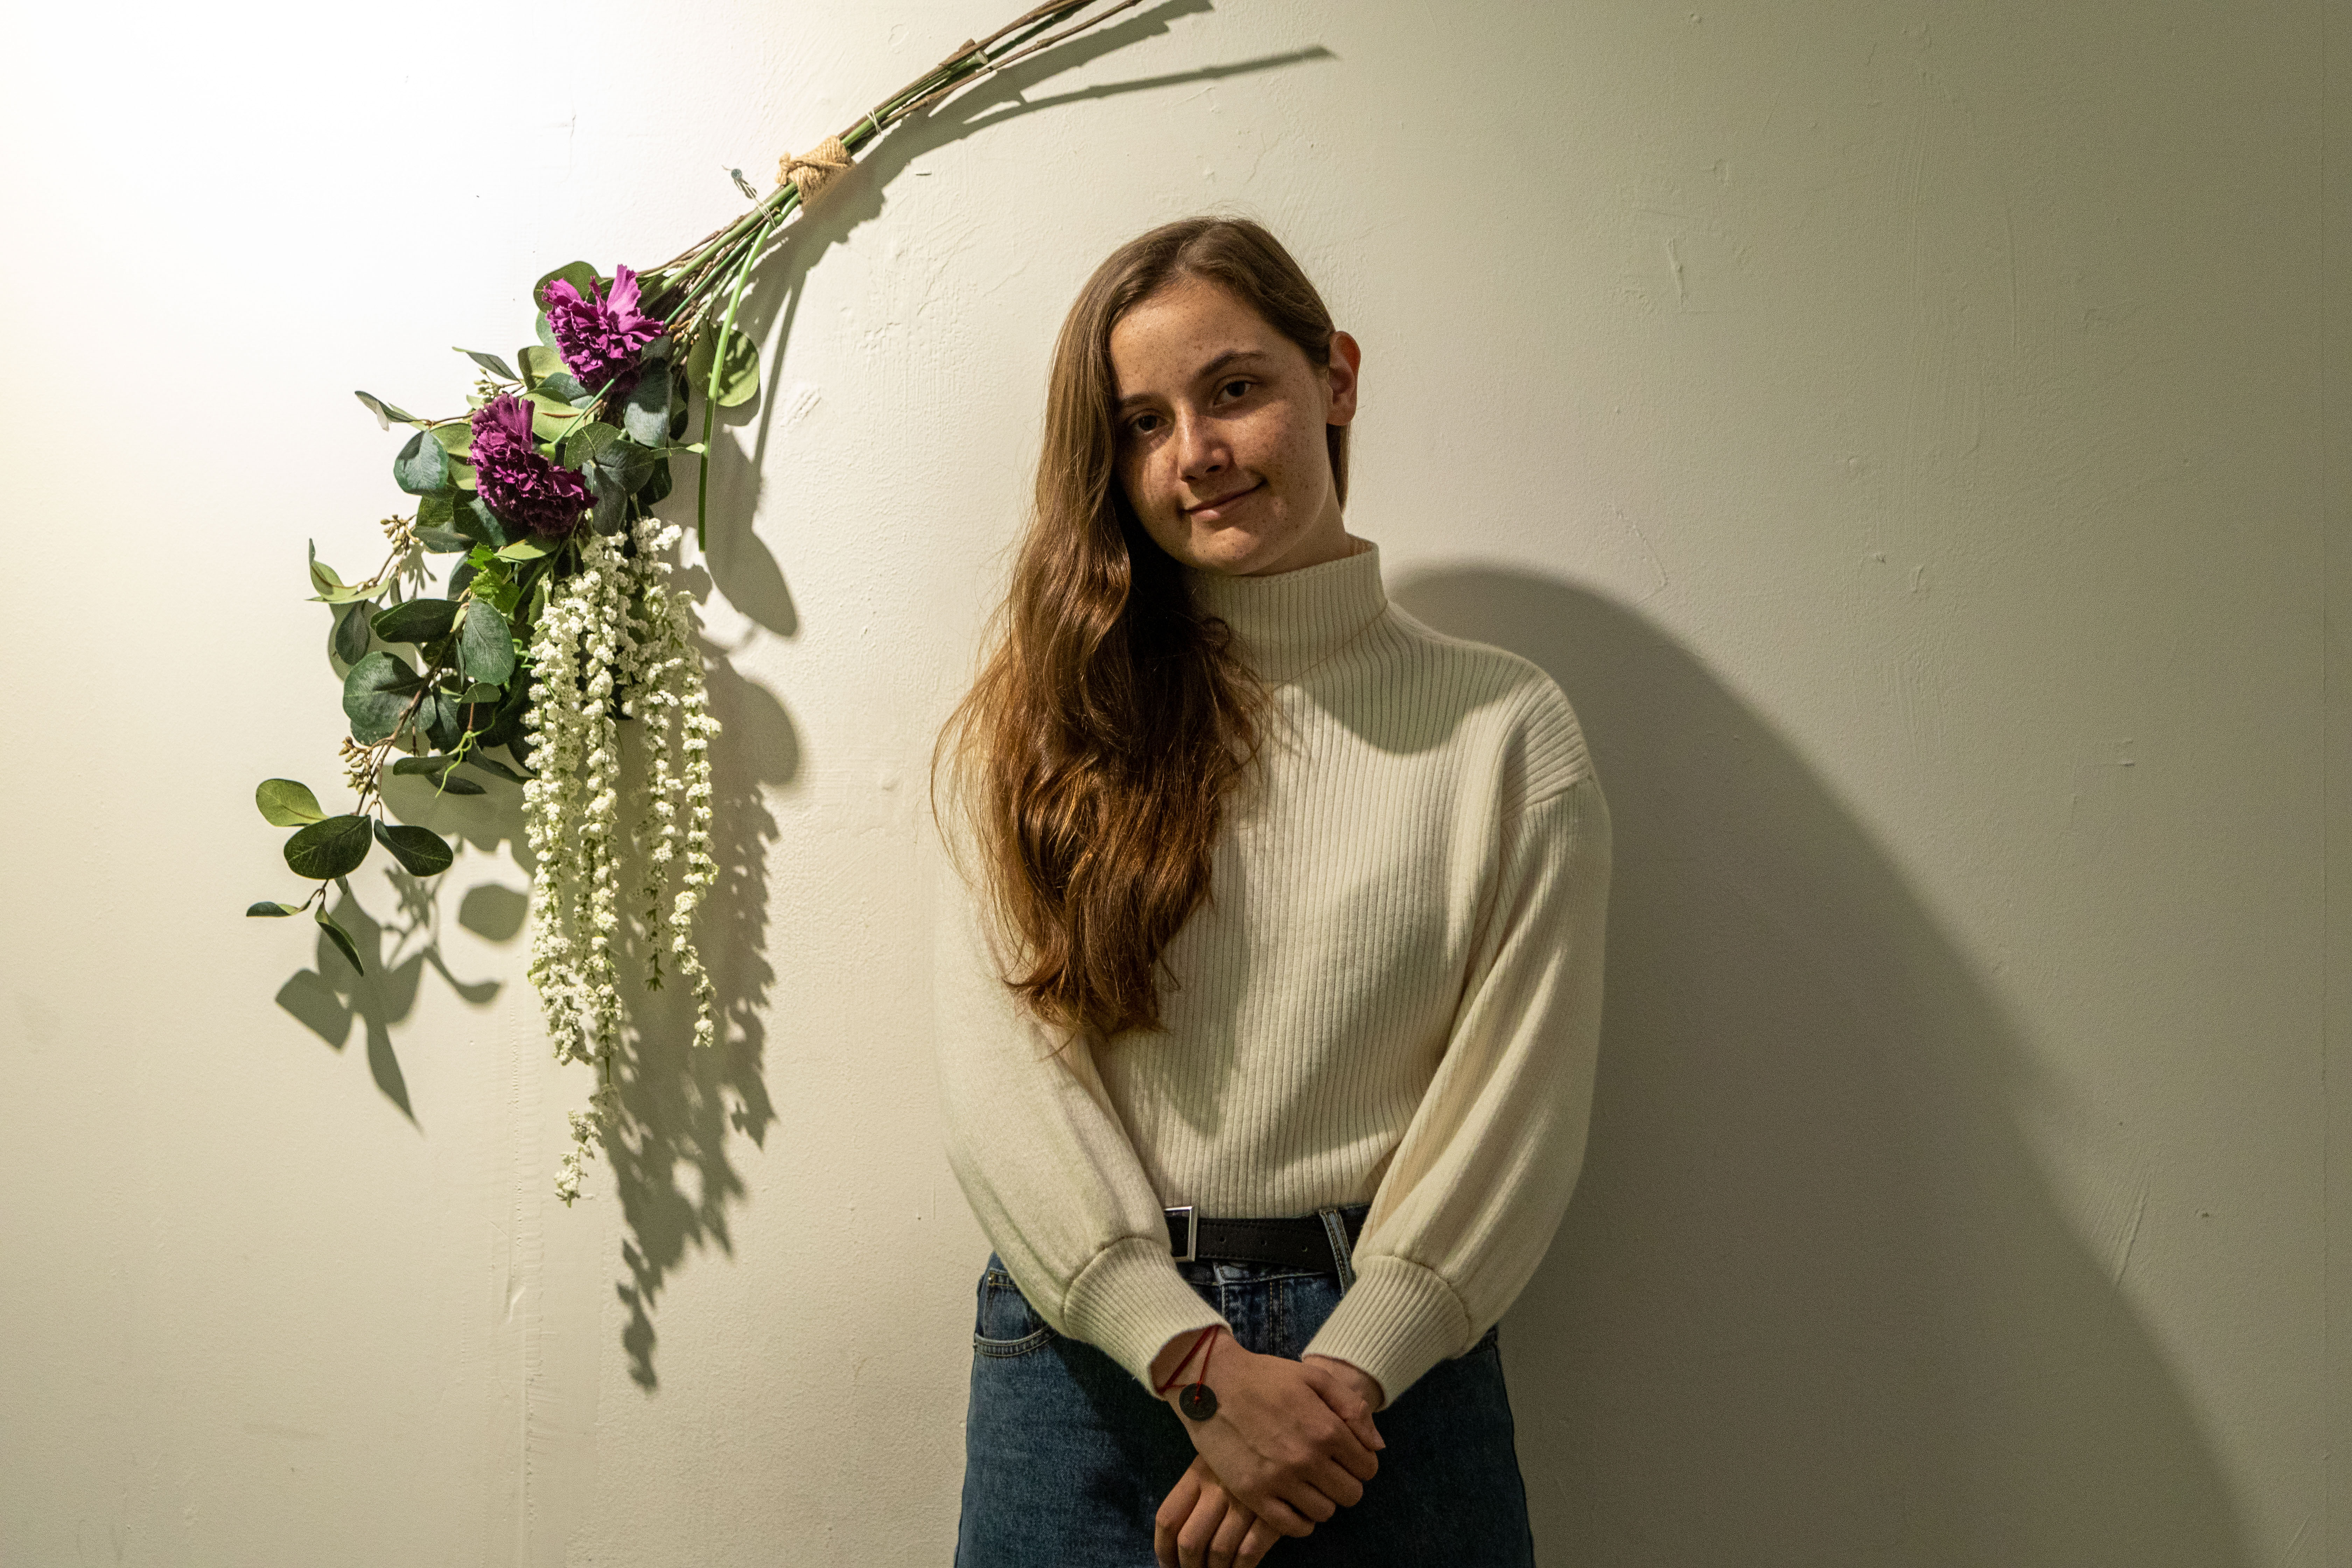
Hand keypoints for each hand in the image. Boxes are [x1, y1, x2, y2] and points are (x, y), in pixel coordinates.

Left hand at [1155, 1454, 1284, 1567]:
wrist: (1291, 1433)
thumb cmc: (1249, 1449)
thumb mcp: (1217, 1456)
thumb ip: (1197, 1488)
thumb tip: (1180, 1538)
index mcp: (1199, 1472)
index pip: (1168, 1519)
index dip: (1163, 1550)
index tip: (1169, 1565)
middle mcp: (1218, 1487)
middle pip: (1189, 1542)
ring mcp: (1246, 1501)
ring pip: (1219, 1552)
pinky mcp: (1273, 1513)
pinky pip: (1249, 1552)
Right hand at [1160, 1332, 1384, 1534]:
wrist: (1211, 1383)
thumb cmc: (1265, 1377)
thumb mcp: (1315, 1377)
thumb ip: (1352, 1409)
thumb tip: (1377, 1446)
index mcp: (1327, 1428)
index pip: (1368, 1468)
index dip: (1361, 1462)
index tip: (1347, 1455)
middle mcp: (1306, 1458)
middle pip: (1350, 1494)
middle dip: (1345, 1482)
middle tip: (1328, 1469)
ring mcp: (1279, 1480)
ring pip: (1324, 1512)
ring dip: (1322, 1500)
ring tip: (1308, 1482)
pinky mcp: (1253, 1494)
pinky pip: (1292, 1527)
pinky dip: (1300, 1520)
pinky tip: (1294, 1501)